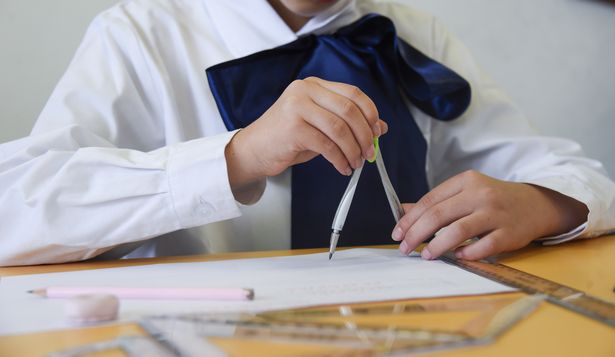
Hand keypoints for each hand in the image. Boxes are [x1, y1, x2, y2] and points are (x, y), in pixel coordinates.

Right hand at [225, 77, 387, 202]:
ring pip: (340, 128)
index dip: (370, 113)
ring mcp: (297, 107)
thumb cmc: (288, 138)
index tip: (377, 132)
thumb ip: (348, 123)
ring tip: (356, 163)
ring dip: (353, 150)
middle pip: (349, 110)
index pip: (353, 93)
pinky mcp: (293, 127)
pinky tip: (342, 167)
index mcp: (314, 85)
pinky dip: (339, 159)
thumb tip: (381, 128)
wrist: (254, 150)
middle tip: (369, 153)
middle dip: (364, 135)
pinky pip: (327, 145)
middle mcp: (305, 91)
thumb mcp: (321, 126)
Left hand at [392, 170, 587, 259]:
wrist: (536, 205)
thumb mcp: (465, 193)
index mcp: (466, 181)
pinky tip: (457, 256)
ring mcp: (495, 213)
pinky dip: (466, 253)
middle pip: (439, 215)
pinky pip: (482, 246)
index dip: (410, 219)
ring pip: (457, 231)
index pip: (430, 201)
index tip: (397, 234)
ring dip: (436, 246)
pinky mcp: (509, 233)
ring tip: (425, 255)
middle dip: (416, 234)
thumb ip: (436, 202)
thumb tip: (403, 212)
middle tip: (405, 248)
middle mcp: (480, 194)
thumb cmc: (493, 200)